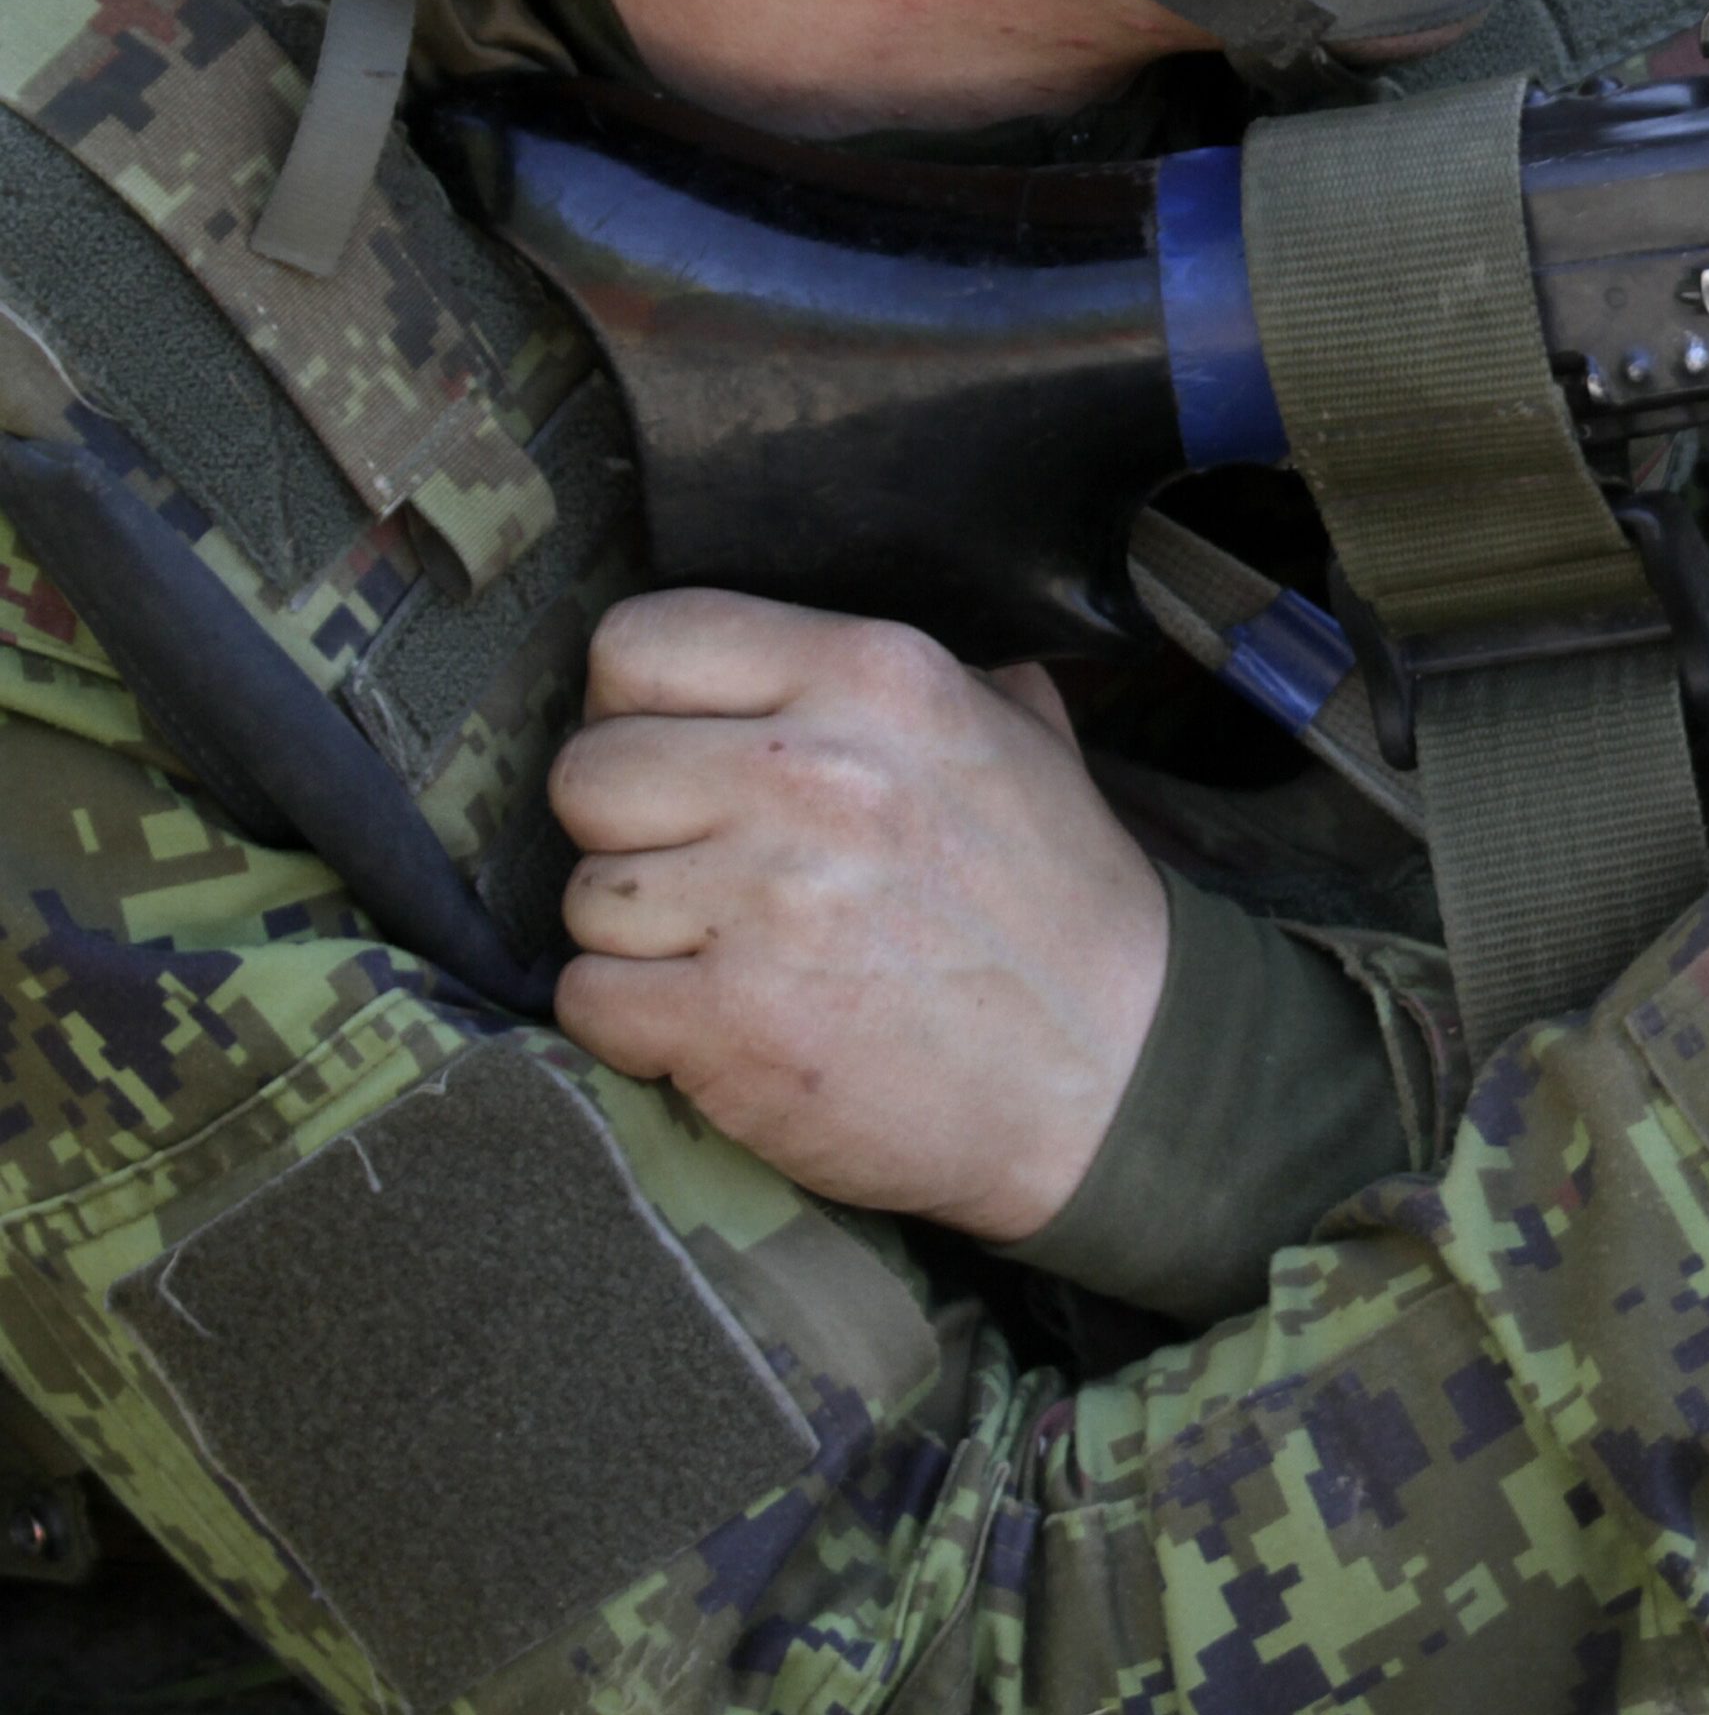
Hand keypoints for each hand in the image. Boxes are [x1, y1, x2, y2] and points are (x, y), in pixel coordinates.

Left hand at [546, 593, 1171, 1240]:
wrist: (1118, 1075)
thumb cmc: (1063, 909)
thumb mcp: (1023, 739)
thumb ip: (922, 675)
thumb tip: (826, 639)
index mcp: (878, 676)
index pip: (641, 641)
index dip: (636, 708)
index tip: (677, 761)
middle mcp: (813, 768)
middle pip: (588, 771)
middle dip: (629, 833)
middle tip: (705, 877)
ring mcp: (767, 897)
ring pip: (584, 893)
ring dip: (638, 938)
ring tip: (732, 958)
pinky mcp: (730, 1018)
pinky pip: (587, 998)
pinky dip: (636, 1024)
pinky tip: (717, 1024)